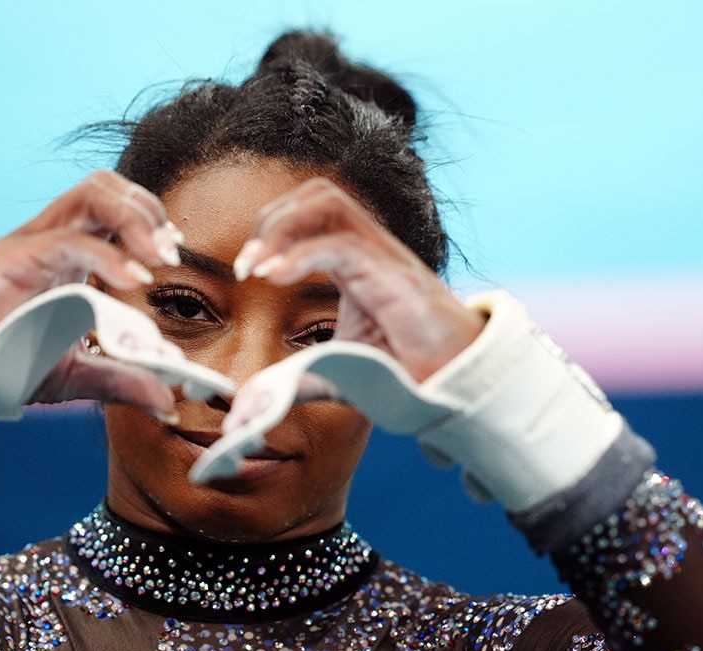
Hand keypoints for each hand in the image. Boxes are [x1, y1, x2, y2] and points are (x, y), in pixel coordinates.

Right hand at [0, 171, 184, 411]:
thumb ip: (123, 382)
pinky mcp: (14, 257)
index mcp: (69, 253)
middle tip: (171, 253)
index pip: (117, 208)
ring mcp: (32, 242)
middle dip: (149, 210)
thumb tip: (168, 402)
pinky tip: (134, 280)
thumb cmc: (3, 360)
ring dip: (136, 218)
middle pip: (107, 186)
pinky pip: (68, 240)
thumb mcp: (76, 375)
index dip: (151, 220)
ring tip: (160, 257)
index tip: (176, 252)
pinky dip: (108, 255)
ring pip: (92, 194)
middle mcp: (53, 237)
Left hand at [232, 178, 485, 381]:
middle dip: (270, 221)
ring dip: (281, 228)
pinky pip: (342, 245)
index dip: (270, 231)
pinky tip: (275, 278)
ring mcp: (384, 257)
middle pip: (316, 194)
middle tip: (246, 267)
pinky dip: (300, 255)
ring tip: (256, 268)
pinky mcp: (394, 278)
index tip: (245, 272)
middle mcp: (370, 249)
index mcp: (357, 261)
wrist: (457, 387)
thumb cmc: (406, 374)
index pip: (309, 213)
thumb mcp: (337, 371)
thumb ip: (296, 376)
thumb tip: (250, 404)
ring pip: (327, 203)